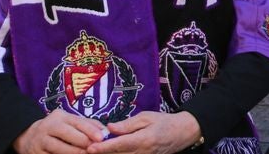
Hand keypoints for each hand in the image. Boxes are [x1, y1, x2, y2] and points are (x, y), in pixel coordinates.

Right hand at [13, 109, 105, 153]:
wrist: (28, 138)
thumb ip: (88, 125)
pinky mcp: (36, 153)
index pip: (77, 122)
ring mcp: (40, 141)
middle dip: (83, 143)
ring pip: (60, 148)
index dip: (90, 130)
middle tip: (94, 149)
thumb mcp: (70, 122)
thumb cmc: (57, 130)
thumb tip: (105, 132)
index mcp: (60, 117)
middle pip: (68, 134)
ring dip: (74, 153)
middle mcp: (48, 127)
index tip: (101, 138)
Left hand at [86, 111, 201, 153]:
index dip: (104, 148)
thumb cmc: (164, 122)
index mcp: (143, 139)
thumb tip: (109, 128)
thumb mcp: (146, 117)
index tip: (90, 148)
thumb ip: (127, 124)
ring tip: (96, 151)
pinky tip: (110, 152)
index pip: (119, 145)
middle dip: (102, 153)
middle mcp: (143, 153)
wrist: (182, 133)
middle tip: (86, 149)